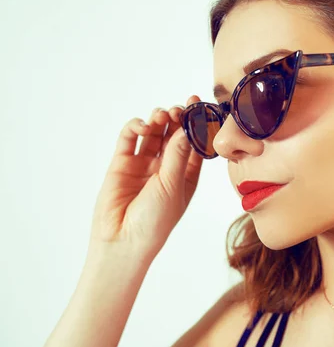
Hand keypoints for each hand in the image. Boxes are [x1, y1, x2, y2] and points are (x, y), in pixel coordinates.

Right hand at [88, 95, 203, 263]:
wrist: (121, 240)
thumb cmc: (155, 221)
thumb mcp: (172, 186)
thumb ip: (178, 155)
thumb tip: (187, 127)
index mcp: (186, 175)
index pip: (195, 144)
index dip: (198, 125)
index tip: (200, 105)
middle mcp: (166, 167)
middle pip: (174, 134)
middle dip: (178, 118)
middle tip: (179, 109)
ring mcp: (144, 164)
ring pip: (153, 133)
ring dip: (158, 120)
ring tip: (161, 115)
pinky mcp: (122, 162)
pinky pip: (130, 138)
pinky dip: (136, 127)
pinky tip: (143, 126)